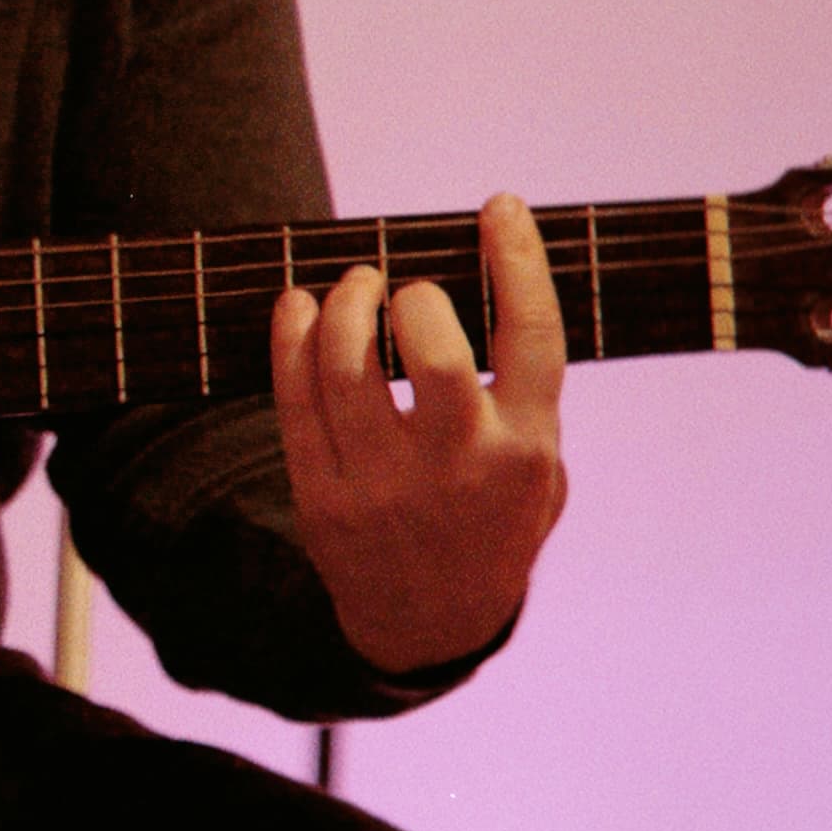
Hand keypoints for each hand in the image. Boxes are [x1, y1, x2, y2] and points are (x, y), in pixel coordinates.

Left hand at [266, 193, 569, 674]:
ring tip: (353, 286)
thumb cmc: (491, 518)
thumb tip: (494, 276)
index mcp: (527, 449)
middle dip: (415, 299)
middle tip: (404, 288)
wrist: (432, 623)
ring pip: (346, 370)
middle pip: (432, 355)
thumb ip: (525, 393)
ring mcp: (385, 486)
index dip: (517, 260)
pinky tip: (298, 307)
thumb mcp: (541, 470)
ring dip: (343, 305)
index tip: (496, 207)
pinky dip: (290, 339)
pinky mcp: (322, 498)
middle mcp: (459, 467)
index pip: (531, 337)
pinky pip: (293, 401)